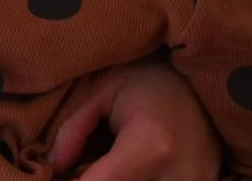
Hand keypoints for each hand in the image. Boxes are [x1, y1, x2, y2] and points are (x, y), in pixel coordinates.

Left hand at [48, 59, 221, 179]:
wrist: (199, 82)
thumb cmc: (146, 81)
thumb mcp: (101, 92)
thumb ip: (73, 129)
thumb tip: (52, 165)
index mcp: (151, 145)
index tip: (58, 174)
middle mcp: (181, 174)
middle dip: (94, 178)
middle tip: (78, 165)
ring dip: (118, 180)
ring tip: (106, 162)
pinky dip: (137, 180)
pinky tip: (126, 169)